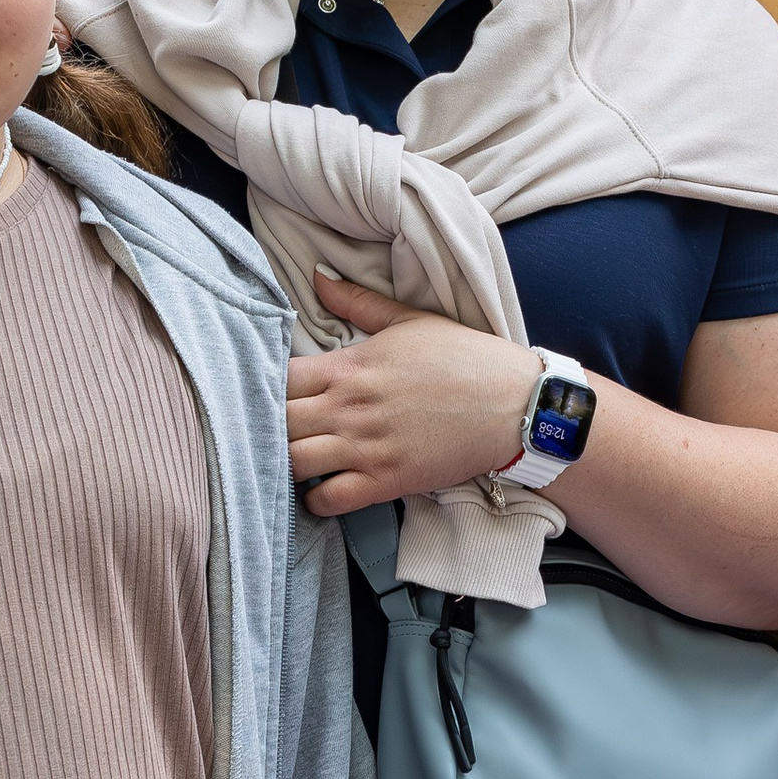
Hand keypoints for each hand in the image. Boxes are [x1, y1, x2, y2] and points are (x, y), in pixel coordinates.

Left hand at [285, 274, 534, 512]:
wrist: (514, 404)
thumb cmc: (465, 359)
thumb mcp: (410, 321)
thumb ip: (358, 302)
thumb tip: (318, 277)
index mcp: (350, 365)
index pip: (277, 377)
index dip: (263, 386)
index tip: (269, 391)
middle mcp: (349, 407)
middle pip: (275, 422)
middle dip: (264, 427)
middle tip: (271, 432)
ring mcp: (366, 447)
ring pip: (292, 463)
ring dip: (284, 464)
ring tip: (293, 460)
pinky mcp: (386, 481)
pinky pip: (328, 501)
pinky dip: (316, 500)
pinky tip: (320, 489)